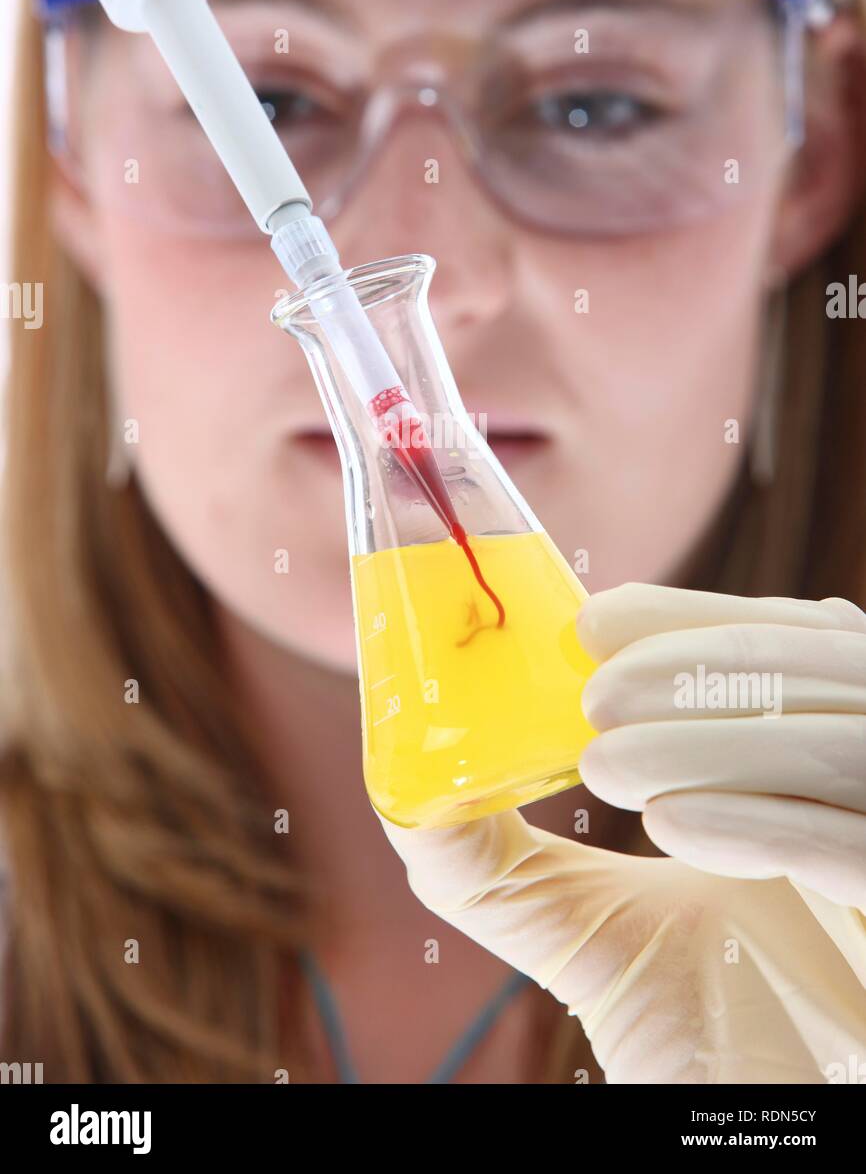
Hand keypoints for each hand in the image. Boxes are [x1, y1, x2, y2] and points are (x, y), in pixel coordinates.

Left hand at [375, 584, 865, 1082]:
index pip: (785, 645)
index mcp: (814, 770)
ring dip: (720, 738)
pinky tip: (672, 823)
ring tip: (611, 765)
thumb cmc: (700, 1031)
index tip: (597, 620)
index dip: (699, 620)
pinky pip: (859, 844)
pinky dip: (764, 819)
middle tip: (594, 691)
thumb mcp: (585, 932)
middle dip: (703, 665)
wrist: (767, 1121)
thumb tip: (405, 795)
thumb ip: (499, 868)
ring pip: (846, 741)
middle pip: (829, 669)